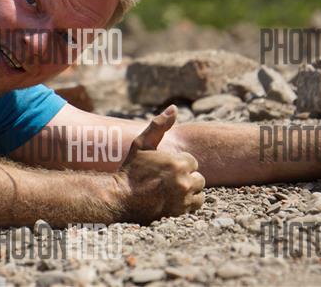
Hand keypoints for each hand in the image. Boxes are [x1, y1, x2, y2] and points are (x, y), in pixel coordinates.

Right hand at [114, 105, 204, 223]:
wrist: (121, 197)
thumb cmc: (131, 169)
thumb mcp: (141, 144)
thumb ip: (159, 125)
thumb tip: (174, 108)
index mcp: (177, 163)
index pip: (191, 162)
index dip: (178, 164)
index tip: (165, 168)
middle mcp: (183, 181)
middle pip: (198, 177)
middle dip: (186, 177)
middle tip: (167, 180)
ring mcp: (183, 199)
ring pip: (199, 191)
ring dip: (189, 190)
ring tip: (171, 190)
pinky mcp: (181, 212)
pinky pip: (196, 205)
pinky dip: (188, 203)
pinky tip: (173, 199)